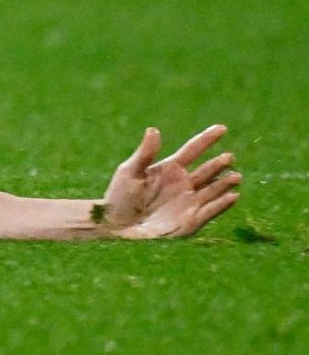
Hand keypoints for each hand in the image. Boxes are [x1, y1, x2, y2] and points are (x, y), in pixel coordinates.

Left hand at [98, 124, 240, 238]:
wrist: (119, 226)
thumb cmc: (120, 196)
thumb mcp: (130, 171)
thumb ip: (145, 153)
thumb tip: (153, 130)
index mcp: (170, 168)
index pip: (193, 149)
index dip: (207, 139)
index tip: (222, 128)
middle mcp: (184, 183)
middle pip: (207, 170)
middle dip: (218, 163)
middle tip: (229, 157)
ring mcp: (189, 201)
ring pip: (213, 189)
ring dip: (225, 183)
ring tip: (236, 176)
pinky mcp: (192, 220)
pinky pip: (211, 210)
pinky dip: (222, 204)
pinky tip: (233, 196)